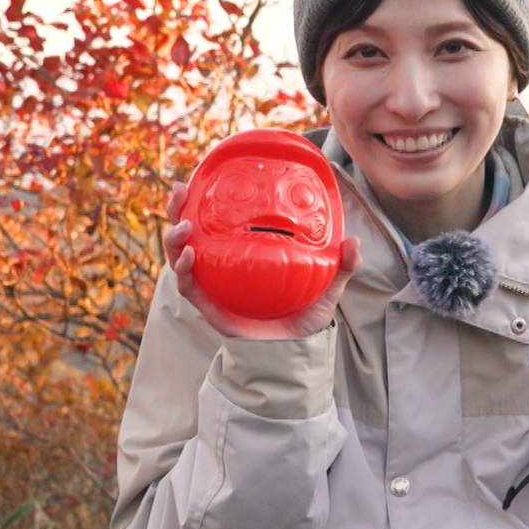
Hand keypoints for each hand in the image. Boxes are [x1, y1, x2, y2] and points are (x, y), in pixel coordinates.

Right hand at [163, 182, 362, 340]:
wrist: (295, 351)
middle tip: (180, 191)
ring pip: (181, 257)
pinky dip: (185, 270)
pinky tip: (191, 255)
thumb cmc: (304, 316)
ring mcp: (213, 285)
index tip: (201, 177)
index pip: (216, 221)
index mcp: (242, 252)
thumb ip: (341, 264)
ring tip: (184, 224)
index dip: (203, 199)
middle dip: (178, 210)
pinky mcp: (210, 307)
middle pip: (189, 232)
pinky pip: (189, 286)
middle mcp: (221, 264)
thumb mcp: (326, 285)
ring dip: (175, 238)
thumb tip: (353, 240)